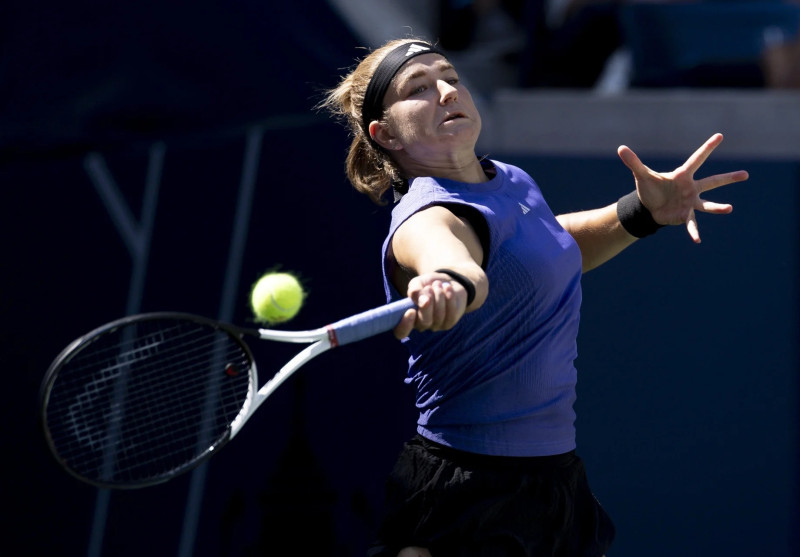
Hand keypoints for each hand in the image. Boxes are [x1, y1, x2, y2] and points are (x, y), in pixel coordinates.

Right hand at [393, 272, 468, 338]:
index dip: (404, 326)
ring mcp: (435, 325)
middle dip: (427, 305)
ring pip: (438, 317)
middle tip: (429, 288)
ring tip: (437, 284)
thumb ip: (416, 291)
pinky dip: (449, 299)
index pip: (401, 332)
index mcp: (407, 317)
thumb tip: (423, 302)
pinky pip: (450, 314)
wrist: (445, 283)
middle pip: (423, 323)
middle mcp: (420, 325)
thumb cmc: (427, 285)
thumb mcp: (417, 284)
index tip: (411, 311)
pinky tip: (447, 288)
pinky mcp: (448, 322)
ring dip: (439, 298)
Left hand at [617, 133, 748, 242]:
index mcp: (682, 175)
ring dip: (718, 207)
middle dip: (728, 178)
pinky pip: (691, 223)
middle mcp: (691, 188)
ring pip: (707, 204)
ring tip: (729, 208)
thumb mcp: (641, 175)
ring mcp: (690, 202)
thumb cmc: (650, 189)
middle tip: (746, 174)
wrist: (648, 208)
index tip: (720, 136)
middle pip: (712, 181)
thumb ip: (633, 162)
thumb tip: (620, 148)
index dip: (707, 148)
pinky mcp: (685, 215)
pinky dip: (693, 231)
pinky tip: (697, 240)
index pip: (697, 159)